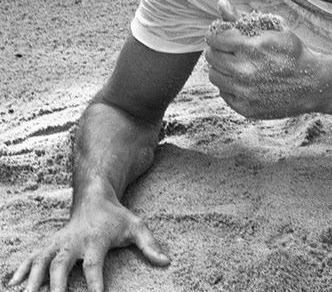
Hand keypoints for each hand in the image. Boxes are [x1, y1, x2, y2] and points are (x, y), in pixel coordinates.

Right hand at [8, 197, 168, 291]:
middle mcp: (74, 241)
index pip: (94, 264)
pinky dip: (23, 268)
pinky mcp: (50, 243)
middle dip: (55, 283)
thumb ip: (150, 245)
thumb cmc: (117, 217)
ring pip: (42, 260)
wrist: (95, 197)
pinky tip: (14, 282)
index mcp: (96, 240)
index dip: (95, 281)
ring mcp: (59, 242)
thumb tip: (166, 262)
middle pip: (61, 263)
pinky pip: (33, 256)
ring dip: (33, 278)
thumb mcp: (137, 227)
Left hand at [205, 0, 324, 118]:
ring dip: (223, 69)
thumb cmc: (293, 54)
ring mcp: (244, 92)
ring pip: (214, 76)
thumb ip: (244, 17)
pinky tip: (246, 82)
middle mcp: (245, 70)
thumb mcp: (274, 29)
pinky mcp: (245, 108)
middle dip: (219, 50)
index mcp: (252, 47)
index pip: (215, 38)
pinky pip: (224, 93)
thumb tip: (221, 3)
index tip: (226, 36)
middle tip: (232, 51)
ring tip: (239, 66)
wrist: (312, 84)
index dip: (219, 35)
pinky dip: (231, 86)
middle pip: (211, 56)